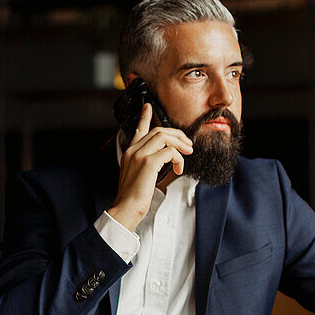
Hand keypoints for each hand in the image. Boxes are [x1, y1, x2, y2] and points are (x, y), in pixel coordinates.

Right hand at [107, 103, 193, 230]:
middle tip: (188, 144)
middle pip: (158, 131)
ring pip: (164, 137)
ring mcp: (139, 155)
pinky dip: (178, 159)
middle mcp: (133, 150)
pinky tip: (178, 169)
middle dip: (177, 135)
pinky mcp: (148, 163)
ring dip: (180, 144)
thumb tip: (165, 159)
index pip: (139, 130)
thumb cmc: (134, 197)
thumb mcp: (138, 176)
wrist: (125, 208)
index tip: (148, 106)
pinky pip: (169, 152)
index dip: (144, 117)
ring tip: (188, 153)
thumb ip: (147, 164)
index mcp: (130, 152)